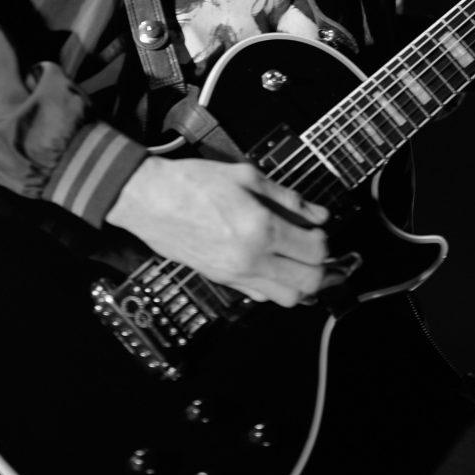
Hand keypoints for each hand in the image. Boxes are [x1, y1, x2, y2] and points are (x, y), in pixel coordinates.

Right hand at [107, 156, 329, 306]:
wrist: (150, 200)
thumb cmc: (194, 182)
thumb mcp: (246, 176)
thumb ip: (287, 198)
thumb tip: (318, 215)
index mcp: (261, 228)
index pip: (315, 250)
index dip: (324, 239)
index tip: (319, 228)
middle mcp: (251, 259)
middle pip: (308, 283)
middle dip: (324, 270)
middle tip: (324, 254)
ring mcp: (236, 275)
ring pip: (288, 299)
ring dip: (303, 284)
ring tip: (304, 263)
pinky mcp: (222, 281)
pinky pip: (262, 296)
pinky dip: (277, 287)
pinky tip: (276, 267)